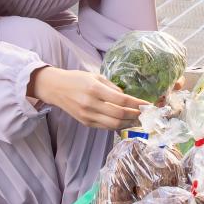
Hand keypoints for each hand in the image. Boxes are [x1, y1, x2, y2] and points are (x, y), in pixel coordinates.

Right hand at [29, 67, 147, 130]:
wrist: (56, 88)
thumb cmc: (77, 79)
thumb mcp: (95, 76)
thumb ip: (112, 87)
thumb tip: (127, 98)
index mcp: (95, 89)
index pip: (121, 100)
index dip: (137, 104)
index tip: (147, 105)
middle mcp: (91, 104)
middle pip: (120, 115)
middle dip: (136, 115)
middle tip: (146, 114)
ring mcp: (87, 115)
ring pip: (114, 124)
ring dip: (129, 123)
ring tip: (139, 121)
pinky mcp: (86, 123)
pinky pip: (106, 127)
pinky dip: (118, 126)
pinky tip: (126, 122)